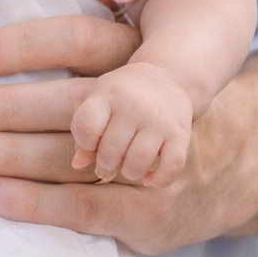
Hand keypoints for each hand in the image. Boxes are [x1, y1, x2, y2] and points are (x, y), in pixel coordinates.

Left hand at [0, 14, 257, 253]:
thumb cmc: (152, 112)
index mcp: (134, 58)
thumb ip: (80, 59)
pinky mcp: (151, 206)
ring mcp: (151, 158)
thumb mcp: (129, 69)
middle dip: (6, 109)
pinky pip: (85, 204)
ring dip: (11, 158)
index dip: (25, 44)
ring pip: (71, 157)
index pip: (76, 39)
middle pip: (67, 102)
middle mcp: (145, 103)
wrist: (241, 160)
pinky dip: (36, 202)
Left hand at [69, 62, 191, 186]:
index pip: (87, 126)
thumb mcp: (98, 102)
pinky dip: (159, 179)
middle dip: (105, 165)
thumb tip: (77, 164)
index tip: (90, 145)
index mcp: (108, 95)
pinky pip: (172, 165)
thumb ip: (84, 131)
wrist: (166, 77)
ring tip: (129, 169)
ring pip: (139, 162)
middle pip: (111, 150)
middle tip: (108, 164)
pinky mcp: (181, 133)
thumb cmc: (121, 96)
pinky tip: (149, 179)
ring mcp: (159, 120)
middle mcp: (134, 106)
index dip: (84, 144)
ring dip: (130, 172)